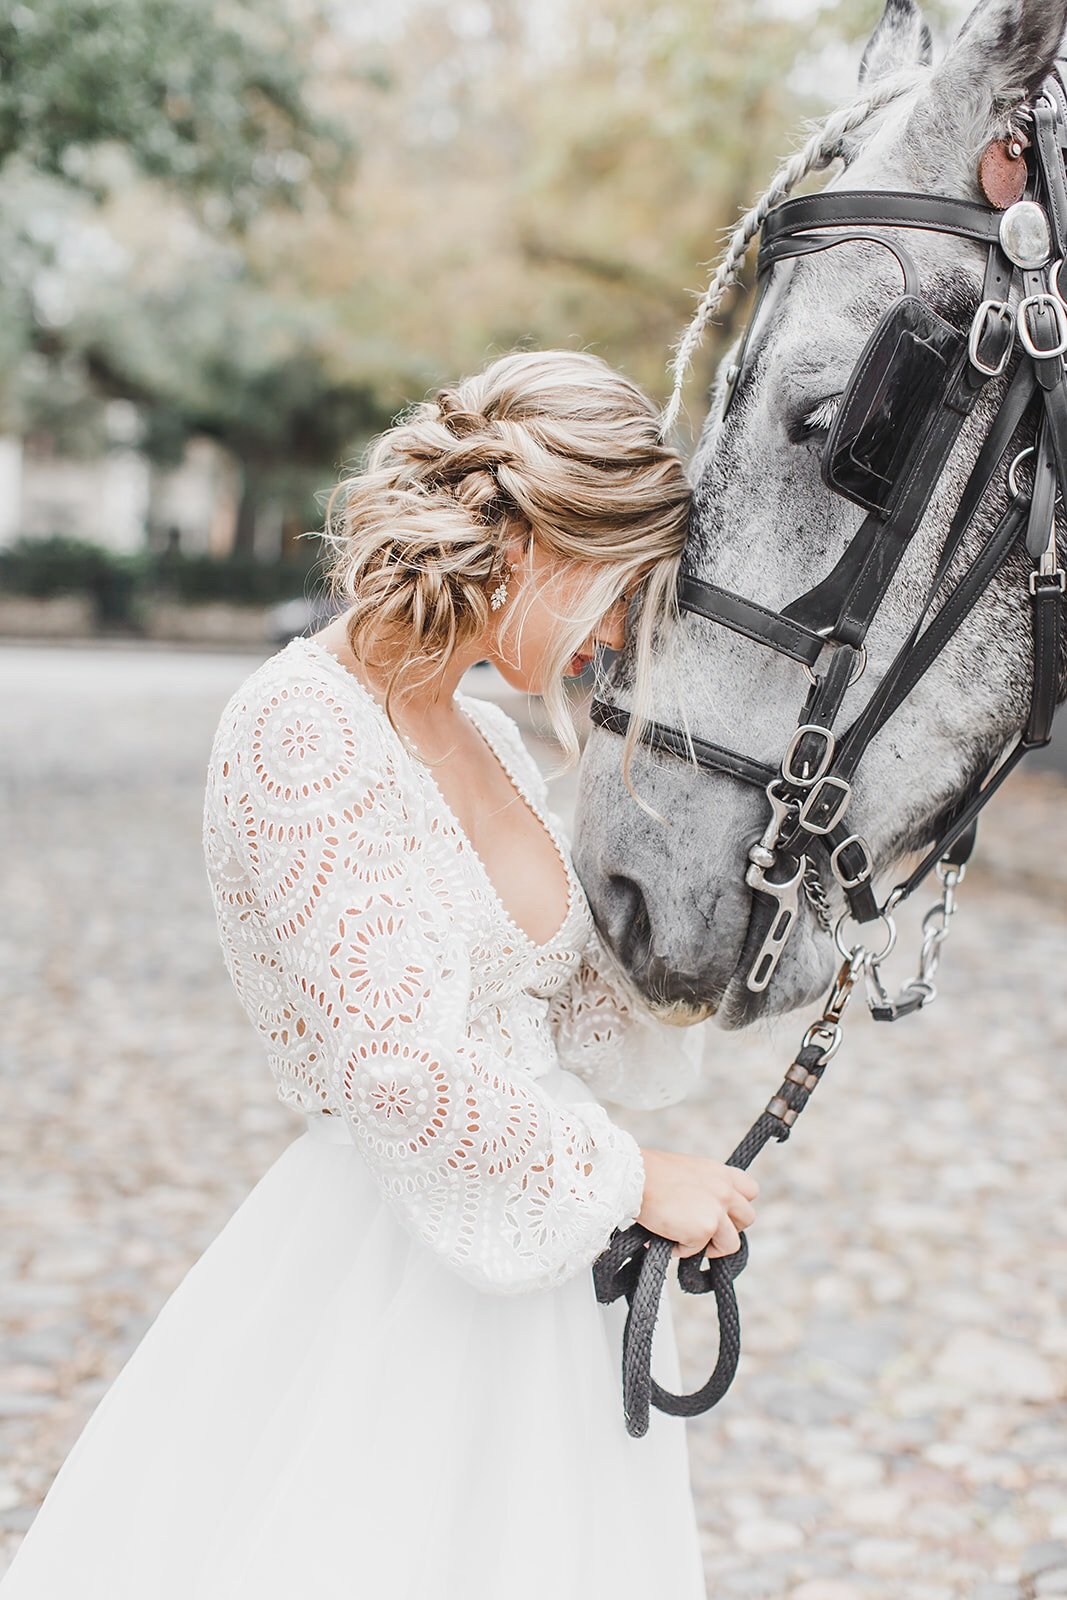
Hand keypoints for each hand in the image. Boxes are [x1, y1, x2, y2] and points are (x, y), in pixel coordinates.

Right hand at [636, 1146, 758, 1259]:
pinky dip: (680, 1249)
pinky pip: (696, 1251)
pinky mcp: (705, 1229)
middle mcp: (725, 1190)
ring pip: (731, 1244)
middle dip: (727, 1229)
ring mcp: (718, 1211)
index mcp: (721, 1173)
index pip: (750, 1191)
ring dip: (708, 1246)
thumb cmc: (650, 1173)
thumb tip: (701, 1213)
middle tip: (702, 1231)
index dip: (737, 1207)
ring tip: (683, 1240)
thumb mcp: (688, 1172)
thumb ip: (704, 1188)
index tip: (721, 1213)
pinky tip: (663, 1236)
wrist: (634, 1177)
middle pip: (747, 1219)